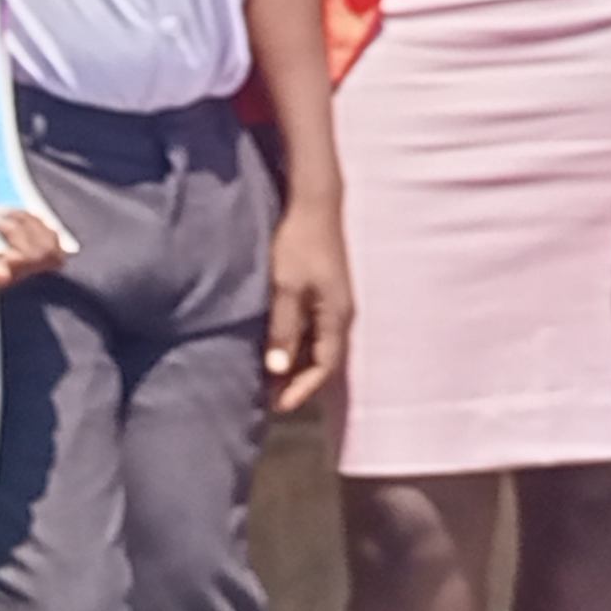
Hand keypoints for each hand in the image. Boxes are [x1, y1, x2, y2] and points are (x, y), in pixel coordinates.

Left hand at [262, 192, 351, 412]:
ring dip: (296, 362)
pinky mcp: (324, 290)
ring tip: (269, 377)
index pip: (325, 367)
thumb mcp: (285, 288)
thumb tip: (277, 370)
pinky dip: (296, 342)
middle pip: (323, 359)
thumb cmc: (298, 243)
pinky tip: (276, 344)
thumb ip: (283, 328)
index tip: (279, 406)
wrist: (314, 203)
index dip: (302, 389)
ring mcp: (334, 301)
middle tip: (270, 398)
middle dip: (298, 381)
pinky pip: (313, 328)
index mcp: (336, 317)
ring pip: (317, 344)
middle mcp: (341, 313)